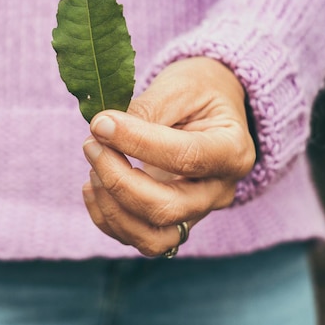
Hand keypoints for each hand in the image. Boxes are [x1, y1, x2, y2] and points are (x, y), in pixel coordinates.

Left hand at [81, 57, 255, 256]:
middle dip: (118, 181)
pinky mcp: (172, 223)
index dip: (137, 143)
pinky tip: (93, 185)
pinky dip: (106, 218)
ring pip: (152, 238)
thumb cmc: (197, 92)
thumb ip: (147, 109)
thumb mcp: (179, 87)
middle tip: (92, 144)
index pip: (186, 158)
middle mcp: (219, 191)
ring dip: (111, 207)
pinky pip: (137, 239)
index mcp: (232, 151)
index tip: (101, 124)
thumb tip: (104, 130)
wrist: (209, 109)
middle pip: (167, 209)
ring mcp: (196, 212)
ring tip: (93, 167)